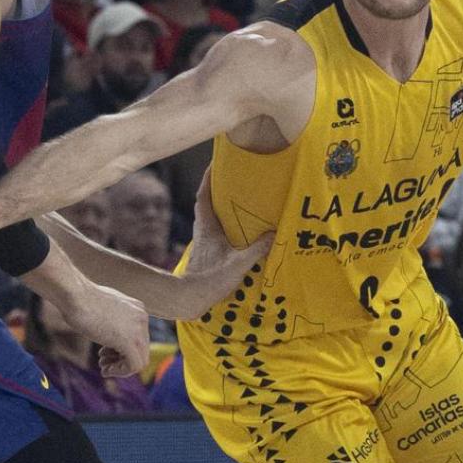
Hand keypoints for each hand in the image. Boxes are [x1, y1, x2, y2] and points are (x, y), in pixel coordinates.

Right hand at [66, 280, 151, 378]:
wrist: (75, 295)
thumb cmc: (80, 300)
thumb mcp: (103, 310)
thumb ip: (114, 321)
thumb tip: (114, 336)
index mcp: (137, 309)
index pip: (139, 338)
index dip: (123, 350)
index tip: (105, 352)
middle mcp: (142, 317)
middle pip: (142, 350)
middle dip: (122, 359)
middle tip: (103, 361)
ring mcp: (138, 329)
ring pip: (141, 360)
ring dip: (121, 368)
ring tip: (103, 365)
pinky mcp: (129, 340)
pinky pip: (134, 366)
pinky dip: (120, 372)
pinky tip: (105, 370)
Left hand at [177, 170, 273, 317]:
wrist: (189, 298)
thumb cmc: (210, 278)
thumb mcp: (238, 263)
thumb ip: (256, 248)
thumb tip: (274, 234)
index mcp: (207, 227)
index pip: (203, 196)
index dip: (208, 179)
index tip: (215, 163)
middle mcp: (202, 231)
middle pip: (206, 204)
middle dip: (215, 190)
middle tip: (231, 180)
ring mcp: (202, 242)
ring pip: (209, 218)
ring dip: (219, 207)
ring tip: (236, 202)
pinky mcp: (205, 253)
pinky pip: (214, 231)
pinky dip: (223, 225)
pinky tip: (235, 231)